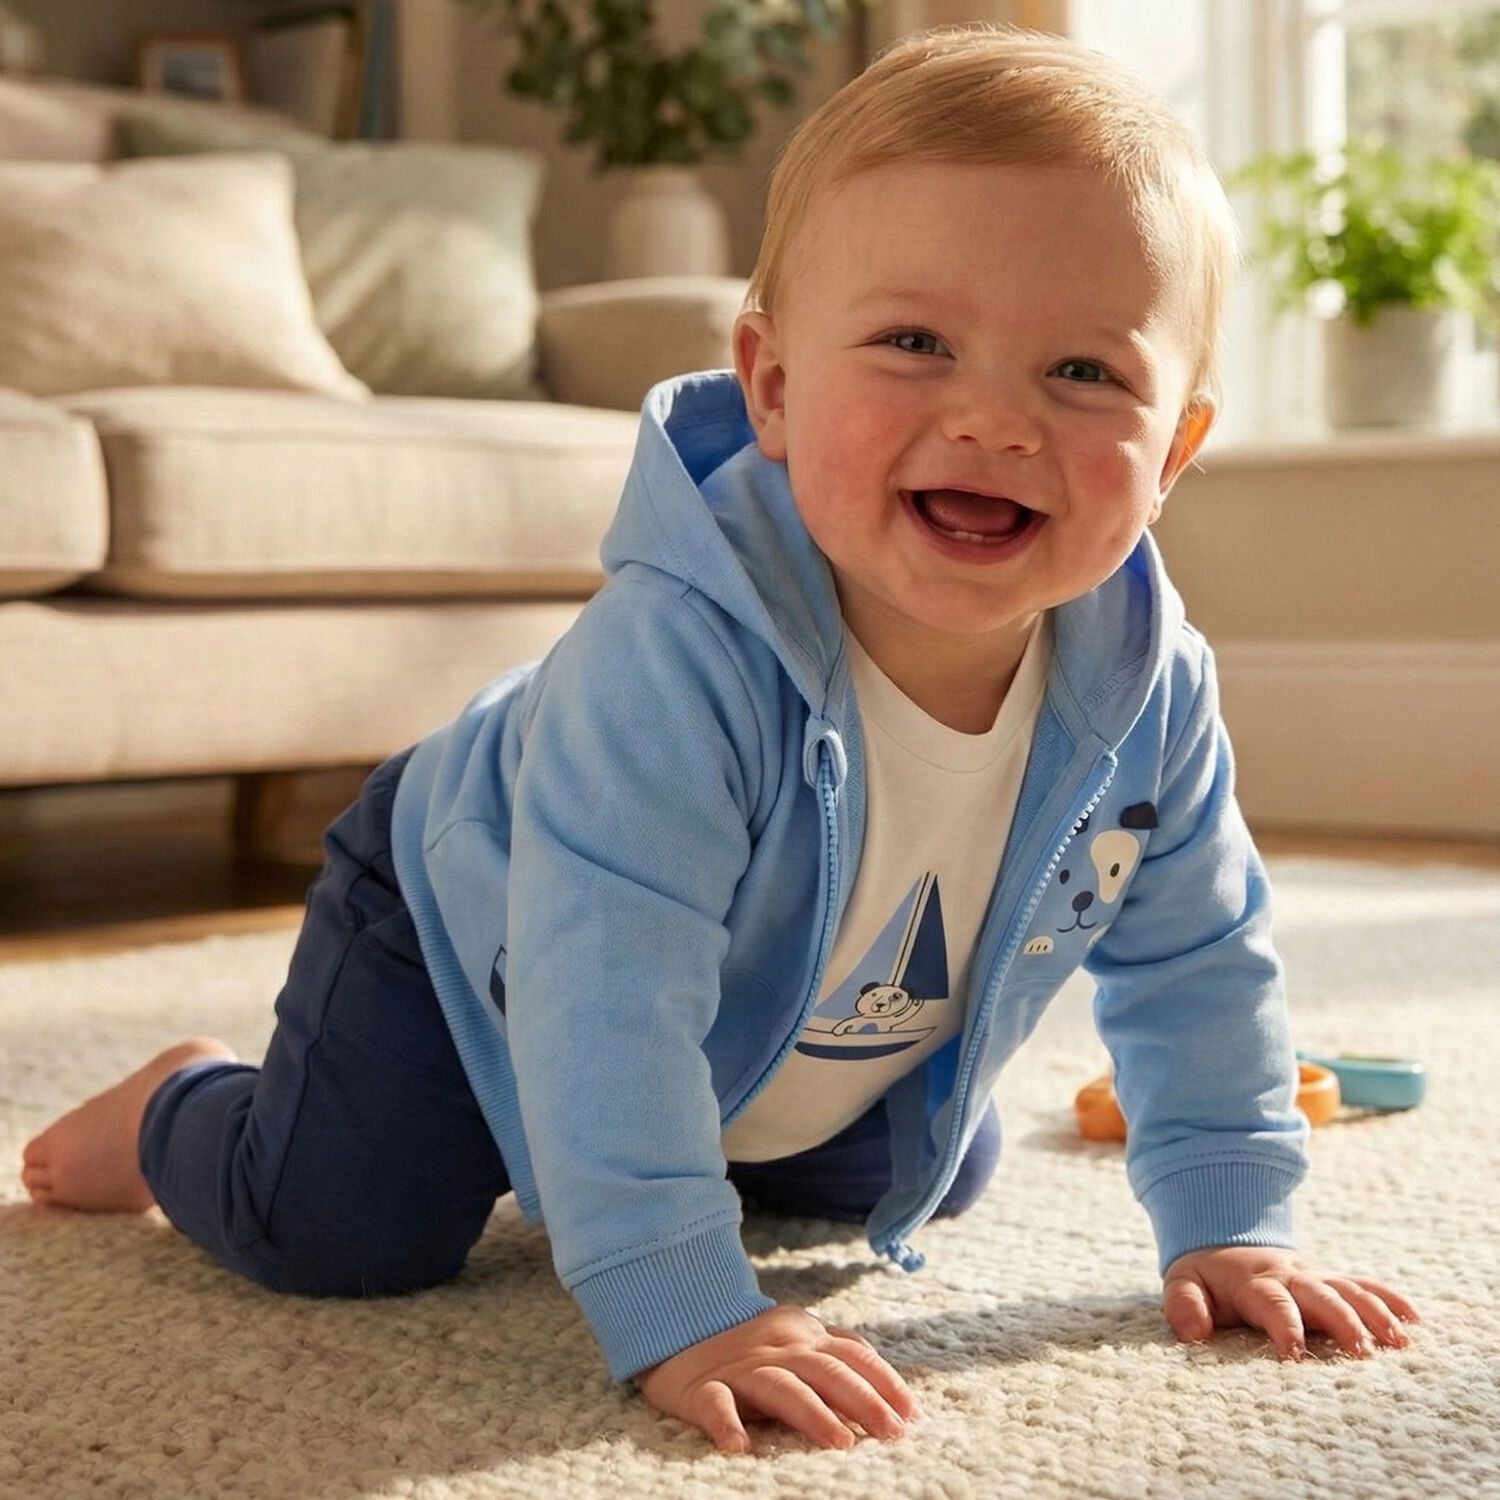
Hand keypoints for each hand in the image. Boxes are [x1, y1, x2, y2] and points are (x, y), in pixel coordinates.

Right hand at [636, 1304, 920, 1453]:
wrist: (677, 1329)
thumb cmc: (751, 1347)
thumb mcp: (797, 1339)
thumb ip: (837, 1353)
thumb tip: (891, 1386)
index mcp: (804, 1334)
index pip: (854, 1354)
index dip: (887, 1383)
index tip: (914, 1417)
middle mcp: (777, 1347)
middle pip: (828, 1370)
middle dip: (865, 1401)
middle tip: (893, 1433)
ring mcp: (740, 1367)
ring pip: (781, 1386)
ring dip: (813, 1414)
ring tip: (840, 1443)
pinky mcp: (702, 1388)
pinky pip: (714, 1405)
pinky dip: (727, 1424)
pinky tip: (740, 1447)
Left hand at [1163, 1245, 1420, 1360]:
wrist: (1223, 1238)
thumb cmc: (1206, 1276)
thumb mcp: (1184, 1283)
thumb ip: (1184, 1304)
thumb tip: (1193, 1332)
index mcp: (1255, 1282)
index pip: (1273, 1303)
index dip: (1285, 1327)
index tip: (1295, 1356)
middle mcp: (1291, 1276)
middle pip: (1322, 1295)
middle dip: (1343, 1322)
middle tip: (1362, 1353)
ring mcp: (1315, 1275)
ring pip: (1350, 1289)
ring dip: (1375, 1313)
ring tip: (1399, 1342)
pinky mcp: (1331, 1279)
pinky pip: (1364, 1284)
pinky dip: (1389, 1298)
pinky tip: (1413, 1320)